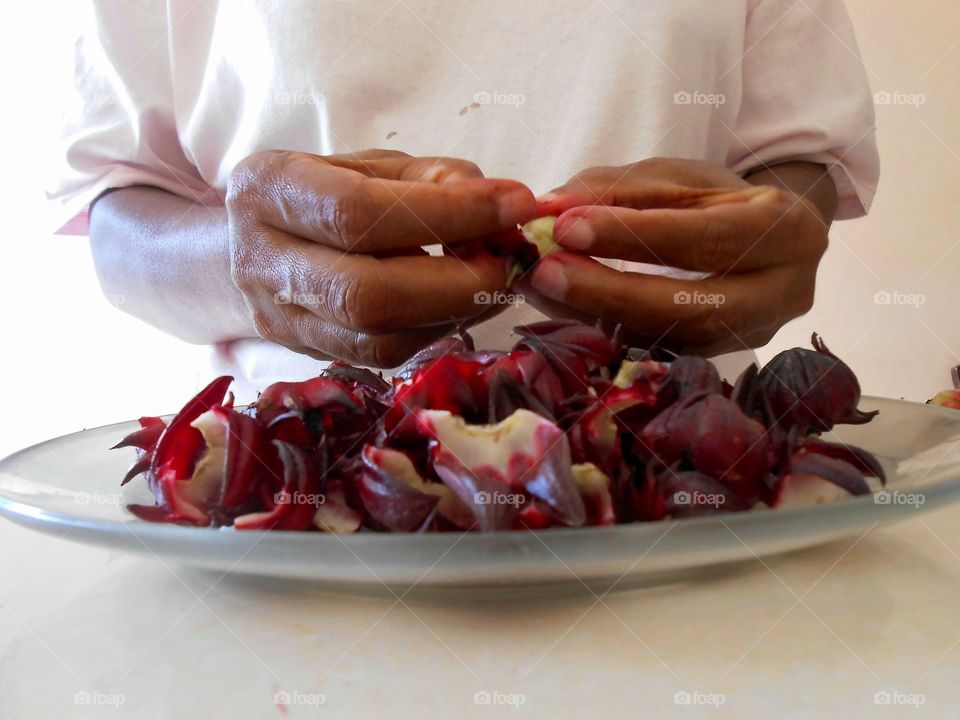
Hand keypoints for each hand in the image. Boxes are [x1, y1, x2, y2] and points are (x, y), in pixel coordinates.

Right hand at [226, 149, 534, 366]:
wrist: (255, 240)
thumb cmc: (326, 190)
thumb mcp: (374, 165)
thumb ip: (436, 179)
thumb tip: (503, 209)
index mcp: (269, 188)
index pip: (359, 212)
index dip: (446, 214)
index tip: (513, 207)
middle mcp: (261, 260)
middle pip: (366, 294)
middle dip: (456, 284)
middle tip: (509, 263)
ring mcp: (278, 318)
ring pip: (376, 338)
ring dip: (453, 314)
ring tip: (492, 282)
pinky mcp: (304, 352)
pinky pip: (381, 357)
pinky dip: (434, 330)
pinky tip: (460, 304)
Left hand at [520, 158, 829, 354]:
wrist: (761, 239)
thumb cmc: (717, 198)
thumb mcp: (674, 176)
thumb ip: (614, 188)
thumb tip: (548, 208)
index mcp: (788, 230)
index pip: (706, 238)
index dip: (634, 236)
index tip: (567, 226)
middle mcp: (782, 294)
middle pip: (693, 307)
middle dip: (612, 291)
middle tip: (546, 271)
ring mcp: (751, 336)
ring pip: (670, 339)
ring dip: (598, 315)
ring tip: (541, 286)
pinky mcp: (715, 358)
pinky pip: (656, 350)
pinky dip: (602, 329)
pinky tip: (559, 307)